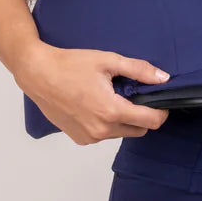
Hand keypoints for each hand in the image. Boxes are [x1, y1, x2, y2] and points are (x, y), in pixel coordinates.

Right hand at [15, 43, 173, 144]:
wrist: (37, 74)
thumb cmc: (70, 65)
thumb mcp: (108, 61)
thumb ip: (139, 70)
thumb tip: (163, 78)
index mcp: (111, 112)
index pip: (151, 122)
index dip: (161, 112)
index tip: (161, 102)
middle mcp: (101, 130)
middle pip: (139, 130)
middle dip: (143, 116)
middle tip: (134, 95)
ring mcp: (89, 137)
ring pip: (121, 133)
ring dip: (123, 120)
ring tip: (110, 97)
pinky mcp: (79, 139)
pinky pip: (103, 136)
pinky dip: (107, 124)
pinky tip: (95, 106)